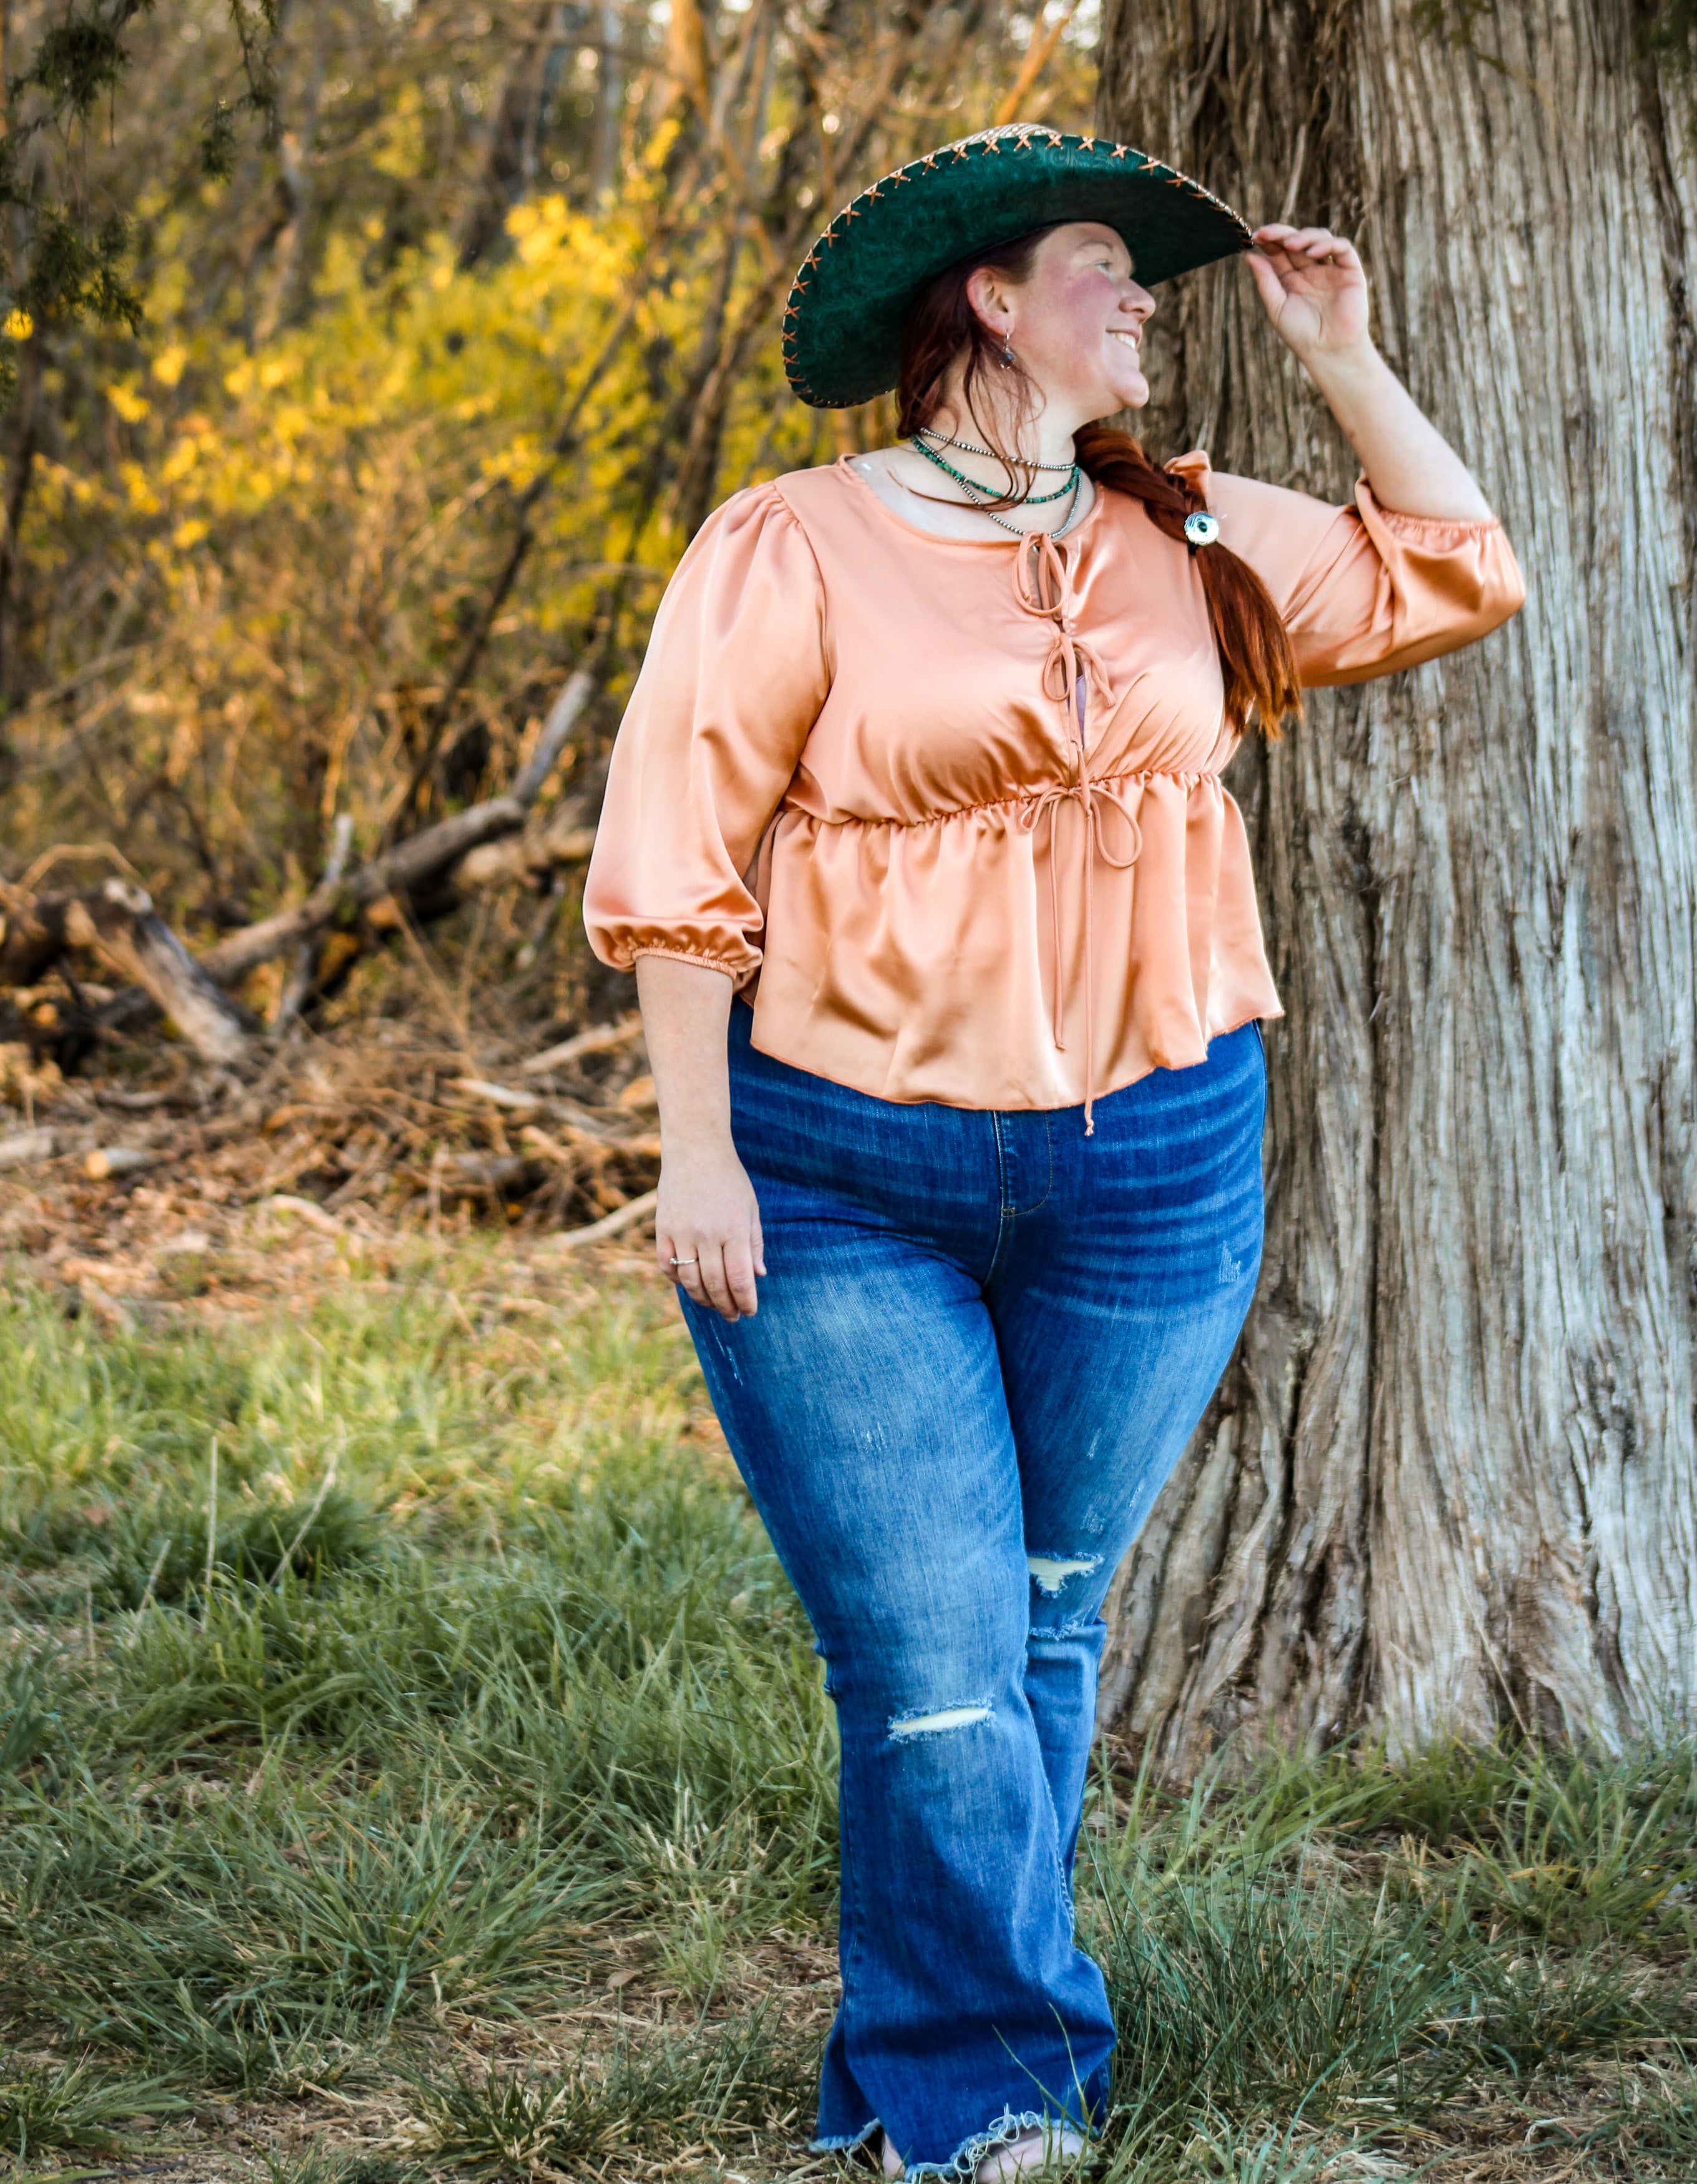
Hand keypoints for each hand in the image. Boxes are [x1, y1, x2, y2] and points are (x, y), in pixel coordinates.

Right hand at [656, 1133, 764, 1320]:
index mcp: (734, 1229)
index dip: (745, 1301)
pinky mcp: (663, 1229)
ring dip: (703, 1299)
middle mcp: (708, 1234)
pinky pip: (666, 1265)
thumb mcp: (751, 1208)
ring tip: (713, 1305)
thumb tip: (759, 1276)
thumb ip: (755, 1243)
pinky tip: (688, 1283)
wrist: (696, 1149)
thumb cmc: (729, 1179)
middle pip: (715, 1285)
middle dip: (726, 1307)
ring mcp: (682, 1232)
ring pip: (690, 1281)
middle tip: (733, 1316)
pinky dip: (677, 1280)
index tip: (749, 1312)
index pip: (740, 1279)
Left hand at [1245, 225, 1370, 363]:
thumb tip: (1249, 255)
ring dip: (1303, 236)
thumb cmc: (1301, 334)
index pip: (1280, 252)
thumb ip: (1265, 281)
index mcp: (1292, 279)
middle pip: (1297, 241)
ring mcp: (1330, 268)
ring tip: (1290, 244)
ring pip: (1318, 238)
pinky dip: (1327, 245)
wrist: (1329, 351)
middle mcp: (1311, 270)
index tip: (1255, 236)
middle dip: (1281, 234)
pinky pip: (1342, 248)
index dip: (1269, 241)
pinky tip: (1312, 253)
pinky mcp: (1350, 270)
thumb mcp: (1277, 307)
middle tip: (1266, 233)